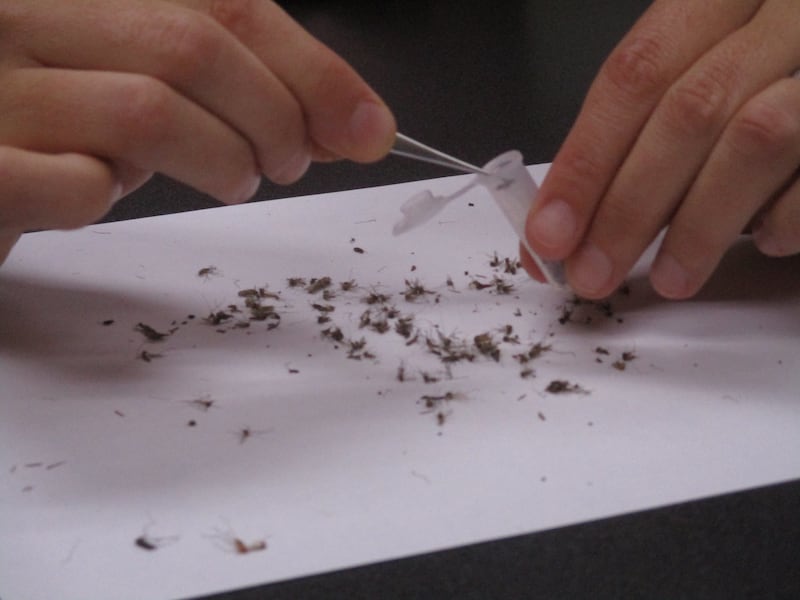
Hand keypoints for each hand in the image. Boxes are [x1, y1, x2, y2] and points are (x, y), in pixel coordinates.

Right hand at [0, 0, 395, 263]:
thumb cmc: (59, 130)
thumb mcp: (148, 87)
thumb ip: (235, 91)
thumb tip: (347, 122)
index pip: (225, 4)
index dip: (313, 69)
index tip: (367, 126)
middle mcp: (27, 17)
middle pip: (194, 47)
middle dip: (276, 118)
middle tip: (291, 162)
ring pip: (148, 111)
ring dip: (223, 161)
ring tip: (235, 181)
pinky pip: (78, 184)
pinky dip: (116, 198)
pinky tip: (109, 194)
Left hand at [523, 0, 799, 298]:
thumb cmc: (753, 82)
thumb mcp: (691, 79)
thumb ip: (630, 139)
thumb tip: (558, 227)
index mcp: (719, 0)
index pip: (636, 73)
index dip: (585, 160)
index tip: (549, 232)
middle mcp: (780, 16)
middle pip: (688, 111)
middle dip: (627, 207)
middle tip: (591, 274)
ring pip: (755, 140)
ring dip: (697, 227)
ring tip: (669, 279)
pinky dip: (781, 220)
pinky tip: (760, 241)